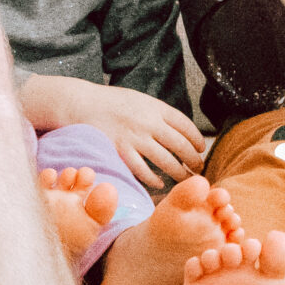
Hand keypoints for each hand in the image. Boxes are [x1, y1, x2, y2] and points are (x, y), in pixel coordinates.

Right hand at [26, 75, 208, 191]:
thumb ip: (159, 113)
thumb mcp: (141, 100)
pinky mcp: (120, 152)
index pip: (186, 125)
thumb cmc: (113, 102)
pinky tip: (159, 184)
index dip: (197, 139)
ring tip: (185, 178)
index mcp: (156, 108)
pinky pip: (142, 171)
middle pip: (180, 145)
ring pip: (165, 160)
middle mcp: (148, 123)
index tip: (201, 149)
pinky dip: (153, 180)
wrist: (82, 104)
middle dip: (194, 159)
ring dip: (179, 172)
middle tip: (199, 168)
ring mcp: (134, 138)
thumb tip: (180, 129)